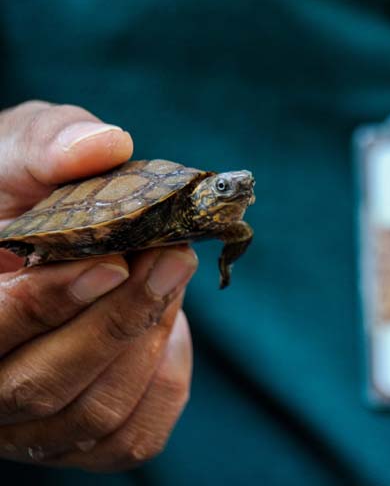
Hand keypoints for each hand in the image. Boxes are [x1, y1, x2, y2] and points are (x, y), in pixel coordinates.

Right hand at [0, 101, 195, 470]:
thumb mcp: (19, 151)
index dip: (44, 305)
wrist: (64, 239)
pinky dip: (165, 379)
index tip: (111, 263)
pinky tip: (167, 325)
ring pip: (92, 414)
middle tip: (173, 256)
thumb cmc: (26, 190)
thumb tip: (103, 146)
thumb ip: (46, 145)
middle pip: (38, 385)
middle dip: (116, 319)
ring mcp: (28, 423)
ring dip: (147, 338)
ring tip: (175, 273)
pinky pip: (133, 436)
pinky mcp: (83, 438)